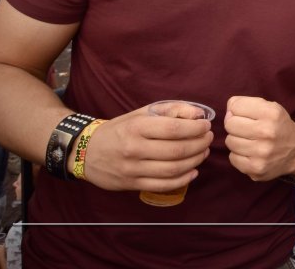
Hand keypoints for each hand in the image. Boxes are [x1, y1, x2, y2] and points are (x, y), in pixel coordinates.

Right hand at [73, 105, 212, 191]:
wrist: (86, 151)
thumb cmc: (120, 129)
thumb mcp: (142, 112)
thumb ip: (171, 109)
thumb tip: (199, 113)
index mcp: (137, 127)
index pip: (174, 129)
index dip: (196, 128)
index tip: (206, 126)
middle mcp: (134, 149)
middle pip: (177, 151)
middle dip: (199, 144)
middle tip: (208, 139)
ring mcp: (132, 169)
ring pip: (172, 170)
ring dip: (195, 161)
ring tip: (203, 152)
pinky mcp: (132, 184)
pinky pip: (163, 186)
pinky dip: (183, 180)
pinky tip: (193, 171)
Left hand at [224, 95, 294, 180]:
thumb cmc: (279, 126)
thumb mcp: (270, 107)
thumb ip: (246, 103)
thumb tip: (228, 111)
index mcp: (271, 113)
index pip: (236, 106)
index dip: (237, 110)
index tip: (245, 115)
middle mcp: (267, 132)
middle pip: (230, 124)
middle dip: (235, 125)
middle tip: (246, 128)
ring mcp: (261, 153)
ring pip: (230, 141)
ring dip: (236, 140)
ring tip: (249, 140)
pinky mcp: (256, 169)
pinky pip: (232, 158)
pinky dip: (238, 155)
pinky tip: (249, 153)